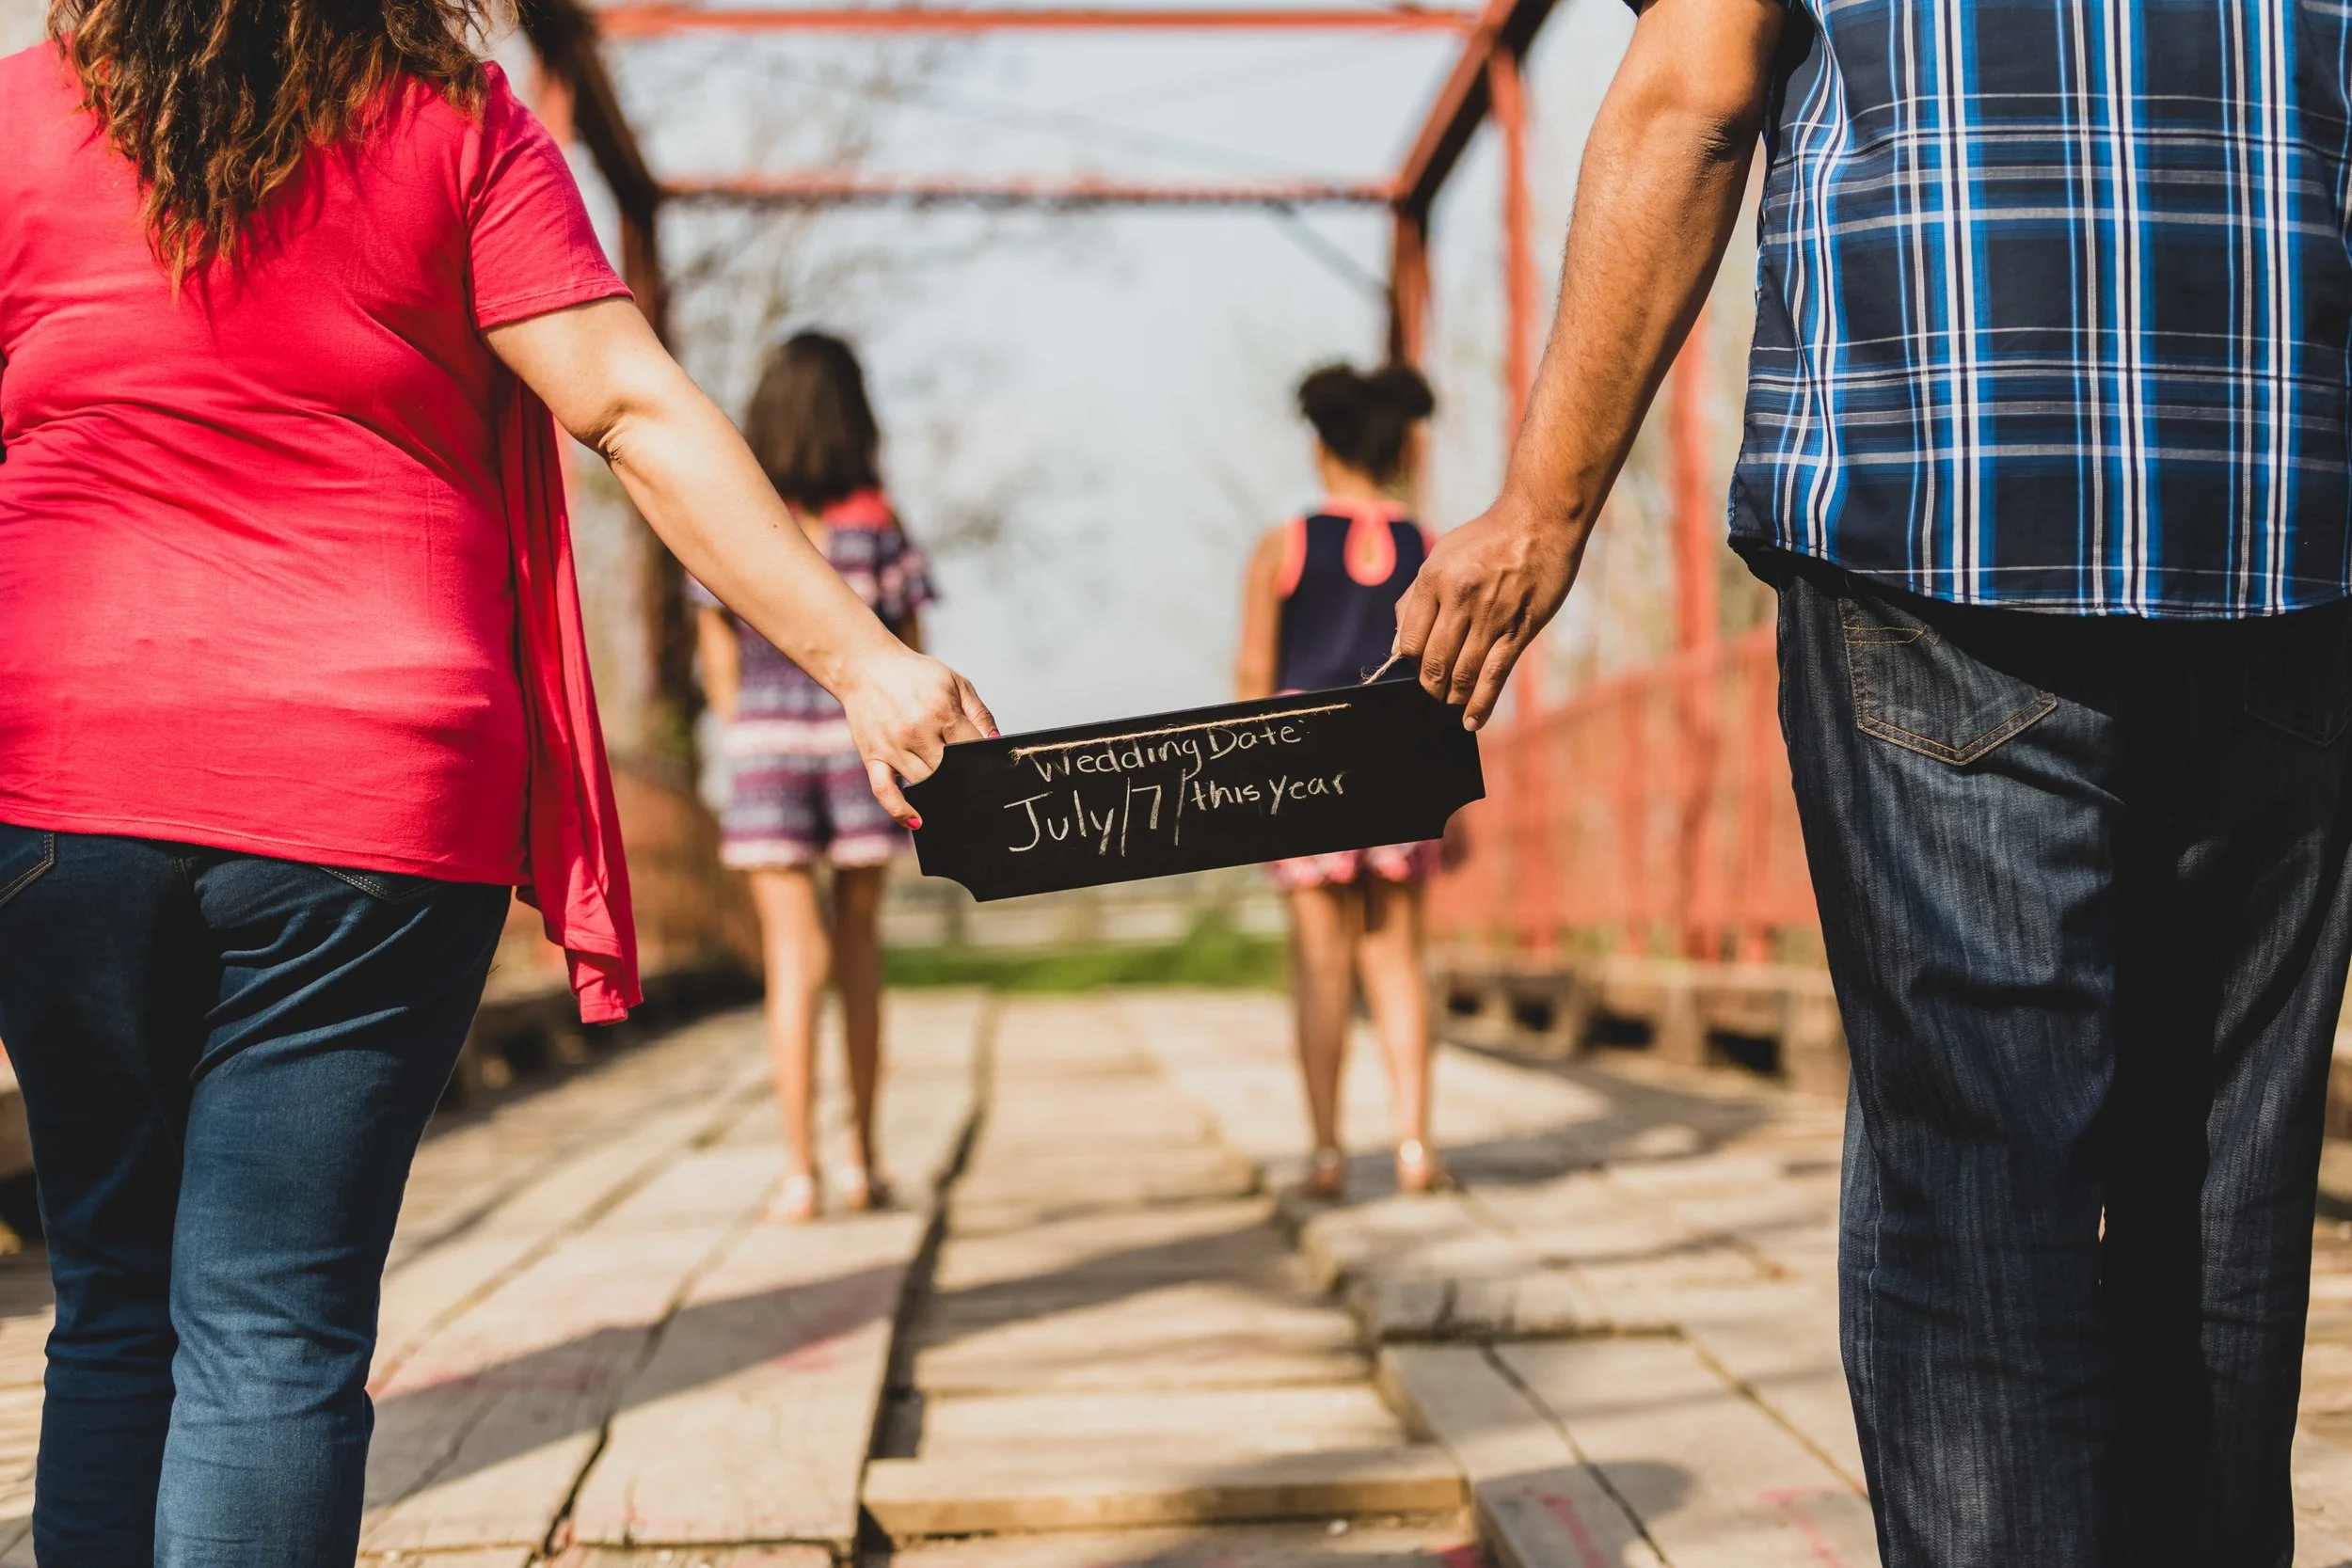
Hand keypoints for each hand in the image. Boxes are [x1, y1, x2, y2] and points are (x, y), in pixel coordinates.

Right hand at [837, 644, 998, 826]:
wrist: (865, 665)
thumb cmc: (914, 675)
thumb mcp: (955, 683)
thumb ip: (979, 713)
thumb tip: (996, 743)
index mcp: (941, 712)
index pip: (971, 749)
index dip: (984, 762)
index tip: (992, 770)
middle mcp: (916, 732)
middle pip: (950, 771)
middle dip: (965, 780)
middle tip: (975, 789)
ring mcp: (892, 747)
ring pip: (924, 784)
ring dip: (940, 793)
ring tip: (953, 799)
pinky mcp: (872, 757)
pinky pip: (884, 792)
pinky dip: (900, 811)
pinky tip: (917, 821)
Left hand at [1394, 498, 1584, 729]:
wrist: (1539, 521)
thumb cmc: (1486, 539)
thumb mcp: (1441, 554)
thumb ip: (1417, 596)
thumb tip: (1399, 642)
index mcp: (1434, 580)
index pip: (1409, 641)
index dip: (1410, 662)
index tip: (1415, 669)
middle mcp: (1459, 599)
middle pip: (1434, 663)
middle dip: (1429, 687)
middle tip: (1431, 695)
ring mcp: (1491, 617)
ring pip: (1462, 674)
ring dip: (1452, 697)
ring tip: (1449, 705)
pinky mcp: (1519, 630)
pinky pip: (1495, 675)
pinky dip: (1481, 704)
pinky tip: (1472, 721)